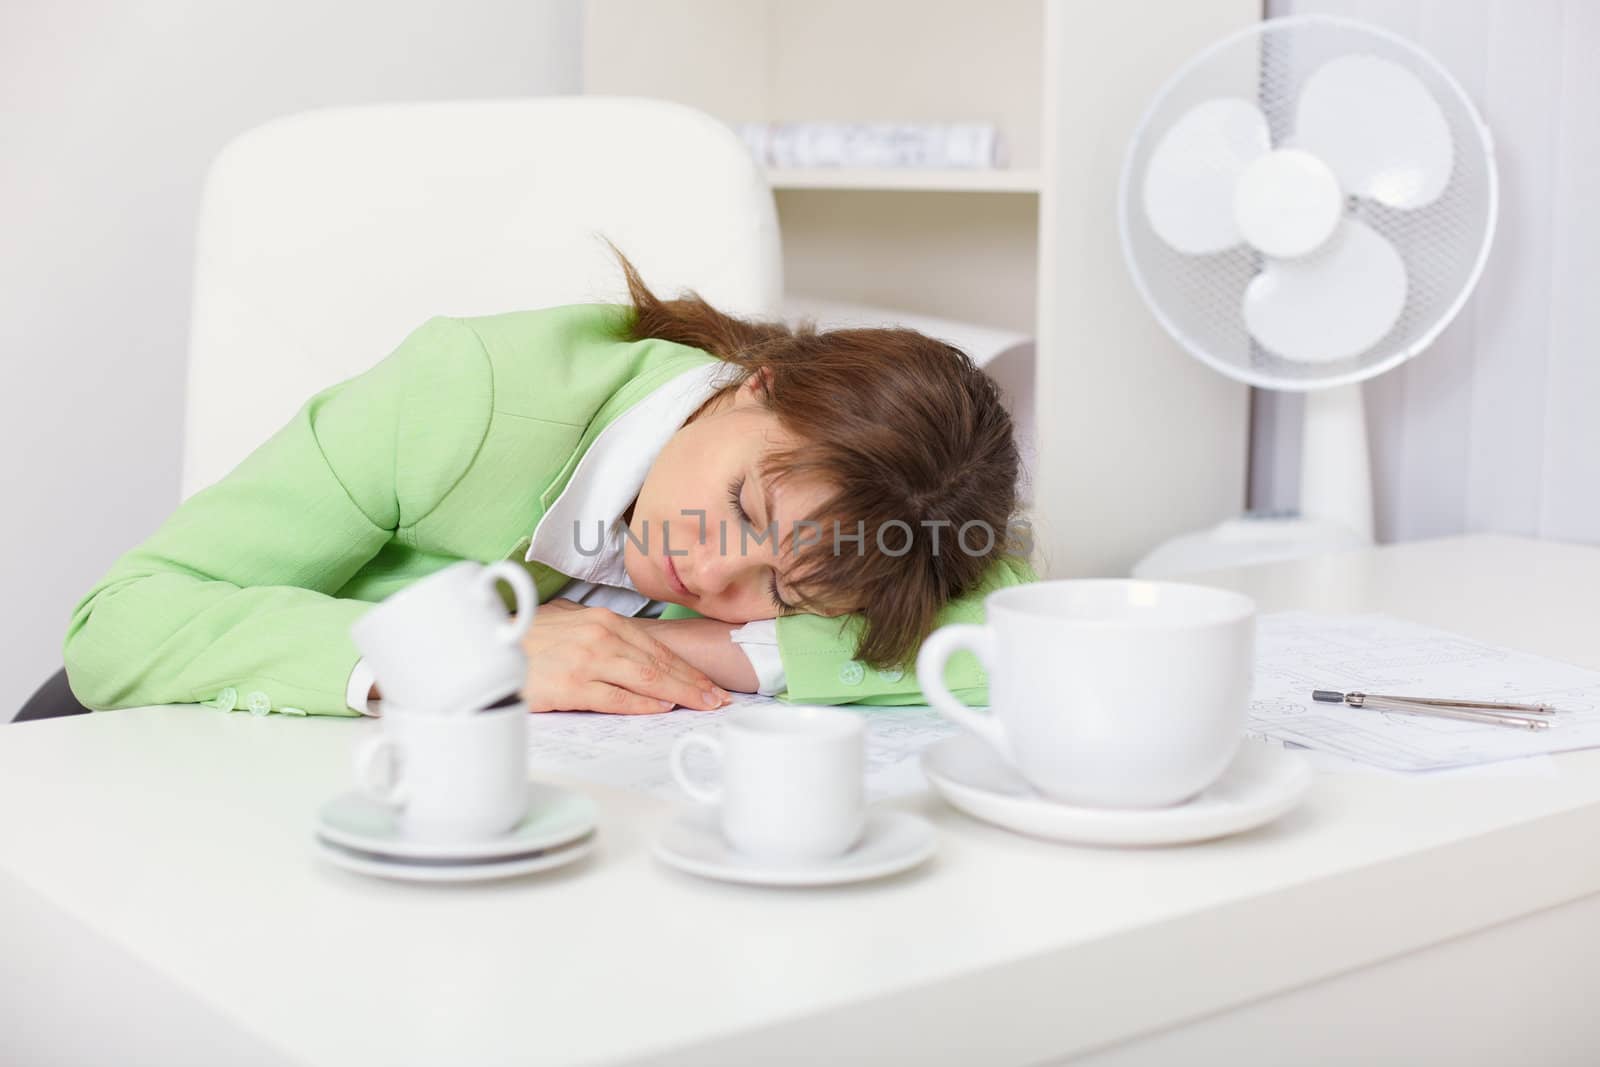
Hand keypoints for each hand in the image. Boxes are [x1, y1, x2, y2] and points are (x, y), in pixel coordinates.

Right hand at [519, 605, 731, 713]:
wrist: (484, 649)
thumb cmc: (525, 638)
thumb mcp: (567, 621)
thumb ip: (599, 630)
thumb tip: (629, 644)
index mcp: (602, 620)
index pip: (656, 647)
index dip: (687, 667)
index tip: (708, 682)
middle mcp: (600, 636)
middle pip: (659, 664)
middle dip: (693, 682)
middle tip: (718, 698)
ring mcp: (587, 661)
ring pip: (647, 679)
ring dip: (680, 694)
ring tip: (702, 705)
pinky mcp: (572, 686)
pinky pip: (617, 698)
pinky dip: (644, 704)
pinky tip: (664, 708)